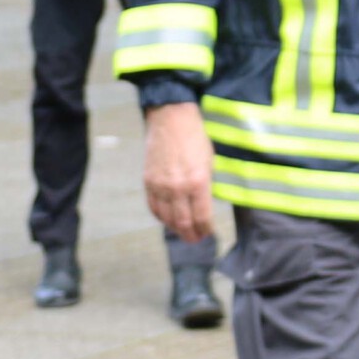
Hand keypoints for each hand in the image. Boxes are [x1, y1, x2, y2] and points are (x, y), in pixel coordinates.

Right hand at [143, 99, 214, 239]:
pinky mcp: (148, 181)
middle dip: (191, 235)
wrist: (171, 119)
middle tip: (196, 240)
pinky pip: (154, 207)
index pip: (202, 217)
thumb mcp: (210, 161)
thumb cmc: (195, 137)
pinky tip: (168, 219)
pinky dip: (161, 217)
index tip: (209, 232)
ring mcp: (161, 186)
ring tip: (183, 232)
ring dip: (176, 229)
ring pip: (167, 219)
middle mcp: (178, 187)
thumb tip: (206, 205)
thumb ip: (207, 185)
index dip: (206, 229)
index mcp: (198, 182)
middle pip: (183, 223)